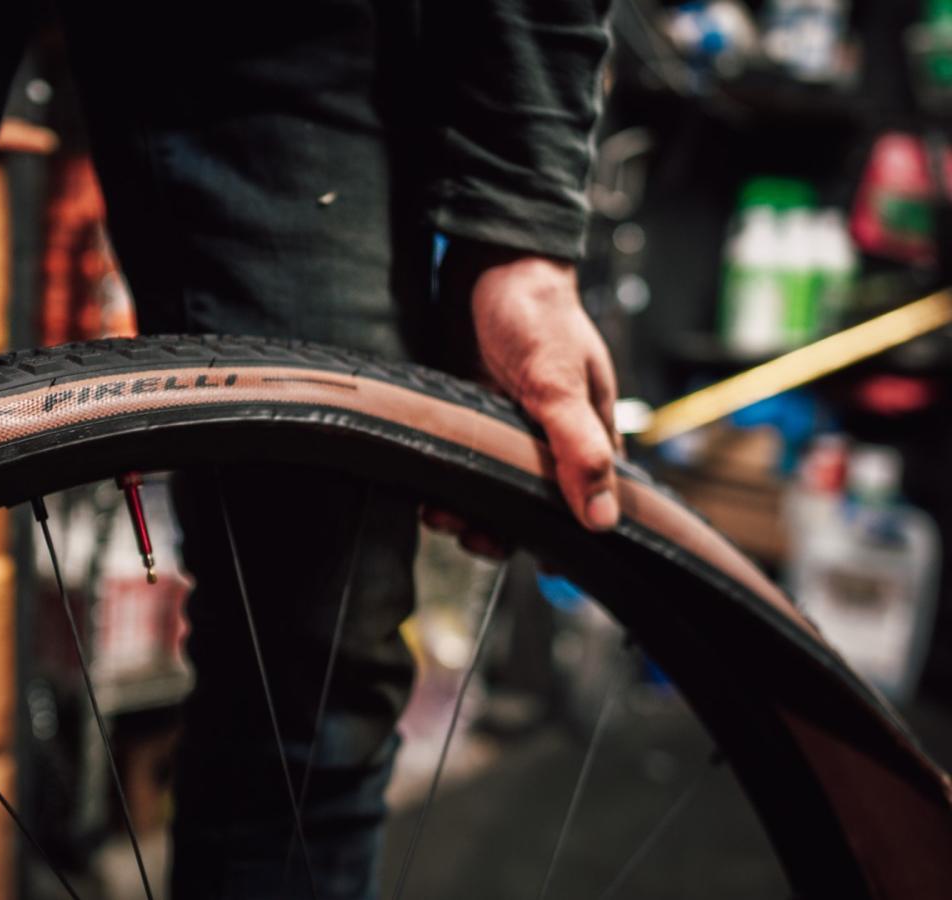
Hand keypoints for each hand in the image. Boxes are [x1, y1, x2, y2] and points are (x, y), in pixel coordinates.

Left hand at [424, 245, 620, 551]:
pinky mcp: (469, 417)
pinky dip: (443, 477)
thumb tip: (604, 520)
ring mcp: (507, 429)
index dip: (556, 534)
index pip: (583, 505)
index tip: (524, 553)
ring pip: (489, 488)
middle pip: (528, 506)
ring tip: (436, 512)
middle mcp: (549, 438)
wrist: (487, 263)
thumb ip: (580, 450)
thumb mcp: (560, 385)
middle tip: (464, 531)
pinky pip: (459, 460)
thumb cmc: (538, 315)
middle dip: (496, 527)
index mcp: (589, 435)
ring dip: (463, 508)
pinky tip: (422, 486)